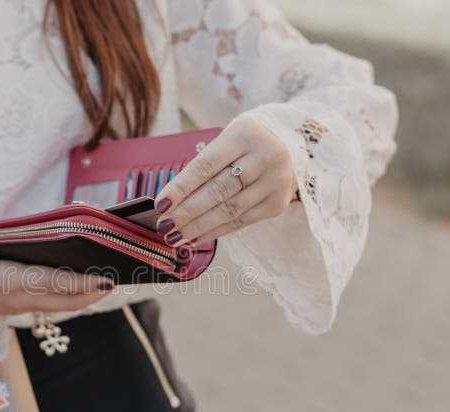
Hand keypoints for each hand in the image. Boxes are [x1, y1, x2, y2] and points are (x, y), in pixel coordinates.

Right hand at [0, 201, 114, 317]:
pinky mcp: (10, 304)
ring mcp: (13, 304)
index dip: (82, 282)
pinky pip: (47, 301)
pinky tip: (78, 279)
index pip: (52, 284)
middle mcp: (14, 298)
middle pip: (64, 301)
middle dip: (92, 292)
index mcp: (3, 284)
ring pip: (57, 304)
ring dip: (83, 295)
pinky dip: (68, 293)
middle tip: (119, 276)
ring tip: (106, 278)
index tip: (107, 278)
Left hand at [153, 113, 298, 245]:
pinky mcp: (278, 203)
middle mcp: (265, 156)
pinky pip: (241, 221)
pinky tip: (196, 238)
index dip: (181, 187)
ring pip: (229, 210)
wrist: (289, 145)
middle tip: (164, 226)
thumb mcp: (226, 142)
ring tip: (175, 236)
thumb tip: (171, 203)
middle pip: (217, 190)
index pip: (206, 165)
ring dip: (198, 227)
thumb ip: (202, 169)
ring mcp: (275, 182)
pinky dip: (215, 231)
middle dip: (186, 212)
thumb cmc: (244, 145)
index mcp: (245, 134)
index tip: (161, 204)